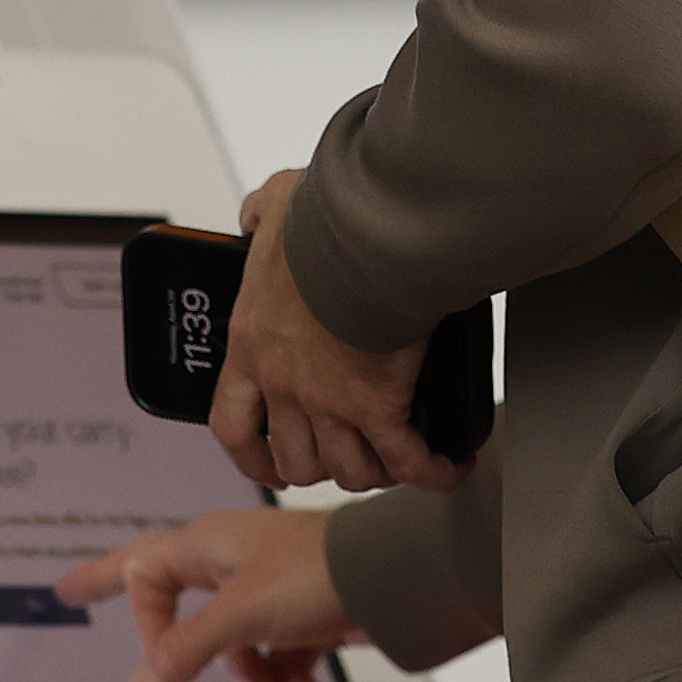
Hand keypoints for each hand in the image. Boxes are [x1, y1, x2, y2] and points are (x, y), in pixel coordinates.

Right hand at [60, 507, 364, 681]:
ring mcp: (271, 587)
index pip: (144, 568)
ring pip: (233, 639)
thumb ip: (187, 651)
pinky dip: (285, 675)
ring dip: (246, 672)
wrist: (397, 578)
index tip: (138, 654)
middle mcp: (235, 561)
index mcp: (209, 544)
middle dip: (158, 623)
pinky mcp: (305, 612)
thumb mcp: (240, 614)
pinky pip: (277, 651)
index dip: (130, 609)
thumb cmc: (319, 573)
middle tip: (76, 593)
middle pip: (178, 596)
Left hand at [209, 169, 459, 497]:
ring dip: (372, 470)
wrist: (365, 237)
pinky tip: (448, 468)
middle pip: (295, 459)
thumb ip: (258, 217)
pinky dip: (429, 472)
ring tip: (395, 461)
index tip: (268, 467)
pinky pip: (404, 458)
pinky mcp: (379, 405)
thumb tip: (256, 217)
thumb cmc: (323, 223)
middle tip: (343, 458)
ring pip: (348, 468)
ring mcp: (330, 402)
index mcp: (253, 345)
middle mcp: (285, 384)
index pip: (234, 425)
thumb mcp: (272, 209)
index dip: (252, 458)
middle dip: (322, 466)